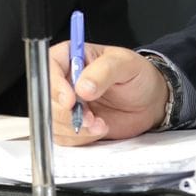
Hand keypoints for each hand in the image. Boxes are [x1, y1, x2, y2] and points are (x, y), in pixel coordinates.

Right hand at [49, 41, 166, 144]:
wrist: (149, 101)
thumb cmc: (137, 75)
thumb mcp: (125, 64)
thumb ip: (104, 72)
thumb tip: (82, 86)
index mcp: (70, 57)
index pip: (49, 68)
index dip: (55, 86)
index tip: (71, 101)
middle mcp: (63, 80)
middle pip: (46, 98)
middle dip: (67, 113)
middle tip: (91, 117)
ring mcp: (66, 104)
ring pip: (53, 120)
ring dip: (76, 128)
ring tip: (100, 124)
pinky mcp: (71, 124)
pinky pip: (63, 137)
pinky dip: (81, 139)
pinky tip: (99, 129)